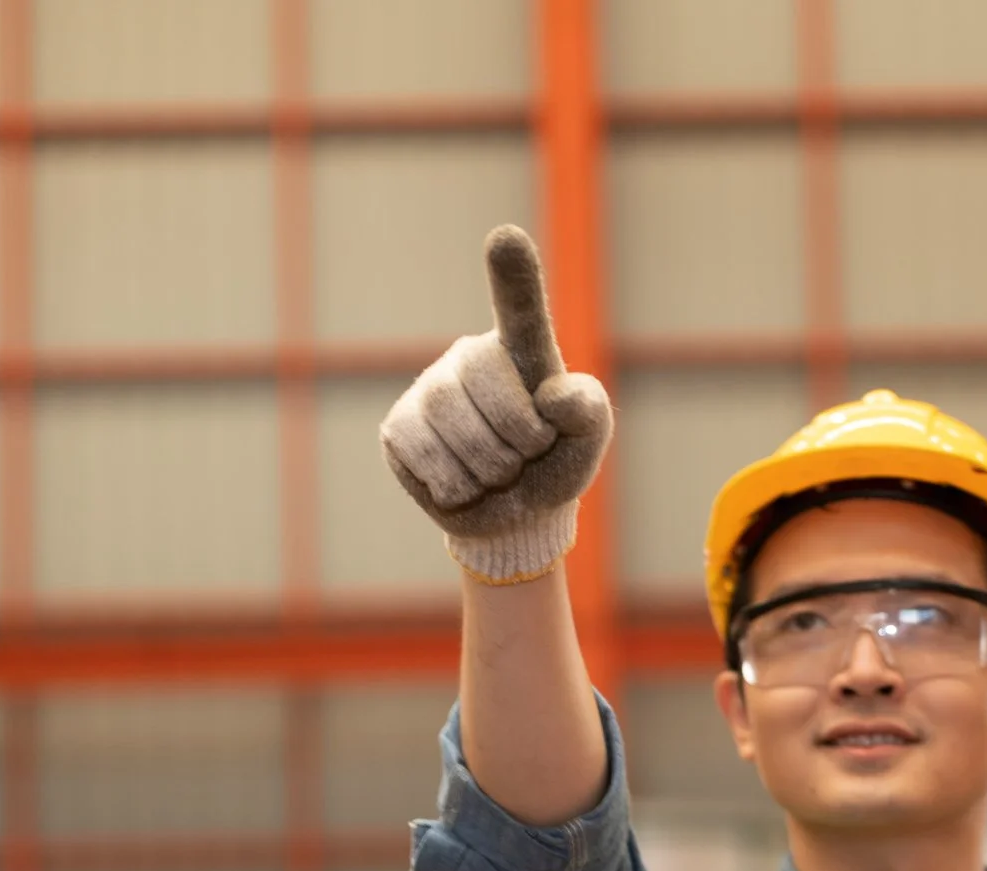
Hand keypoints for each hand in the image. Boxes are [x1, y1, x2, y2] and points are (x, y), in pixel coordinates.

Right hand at [379, 225, 612, 583]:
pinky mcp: (398, 428)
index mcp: (518, 351)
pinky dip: (453, 484)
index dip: (512, 275)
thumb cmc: (553, 463)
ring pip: (448, 419)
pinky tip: (464, 485)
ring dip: (487, 467)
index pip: (518, 308)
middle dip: (516, 436)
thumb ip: (588, 412)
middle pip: (481, 381)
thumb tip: (557, 396)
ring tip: (497, 474)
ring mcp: (427, 390)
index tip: (505, 238)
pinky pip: (421, 452)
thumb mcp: (585, 440)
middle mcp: (468, 358)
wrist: (514, 516)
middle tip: (526, 457)